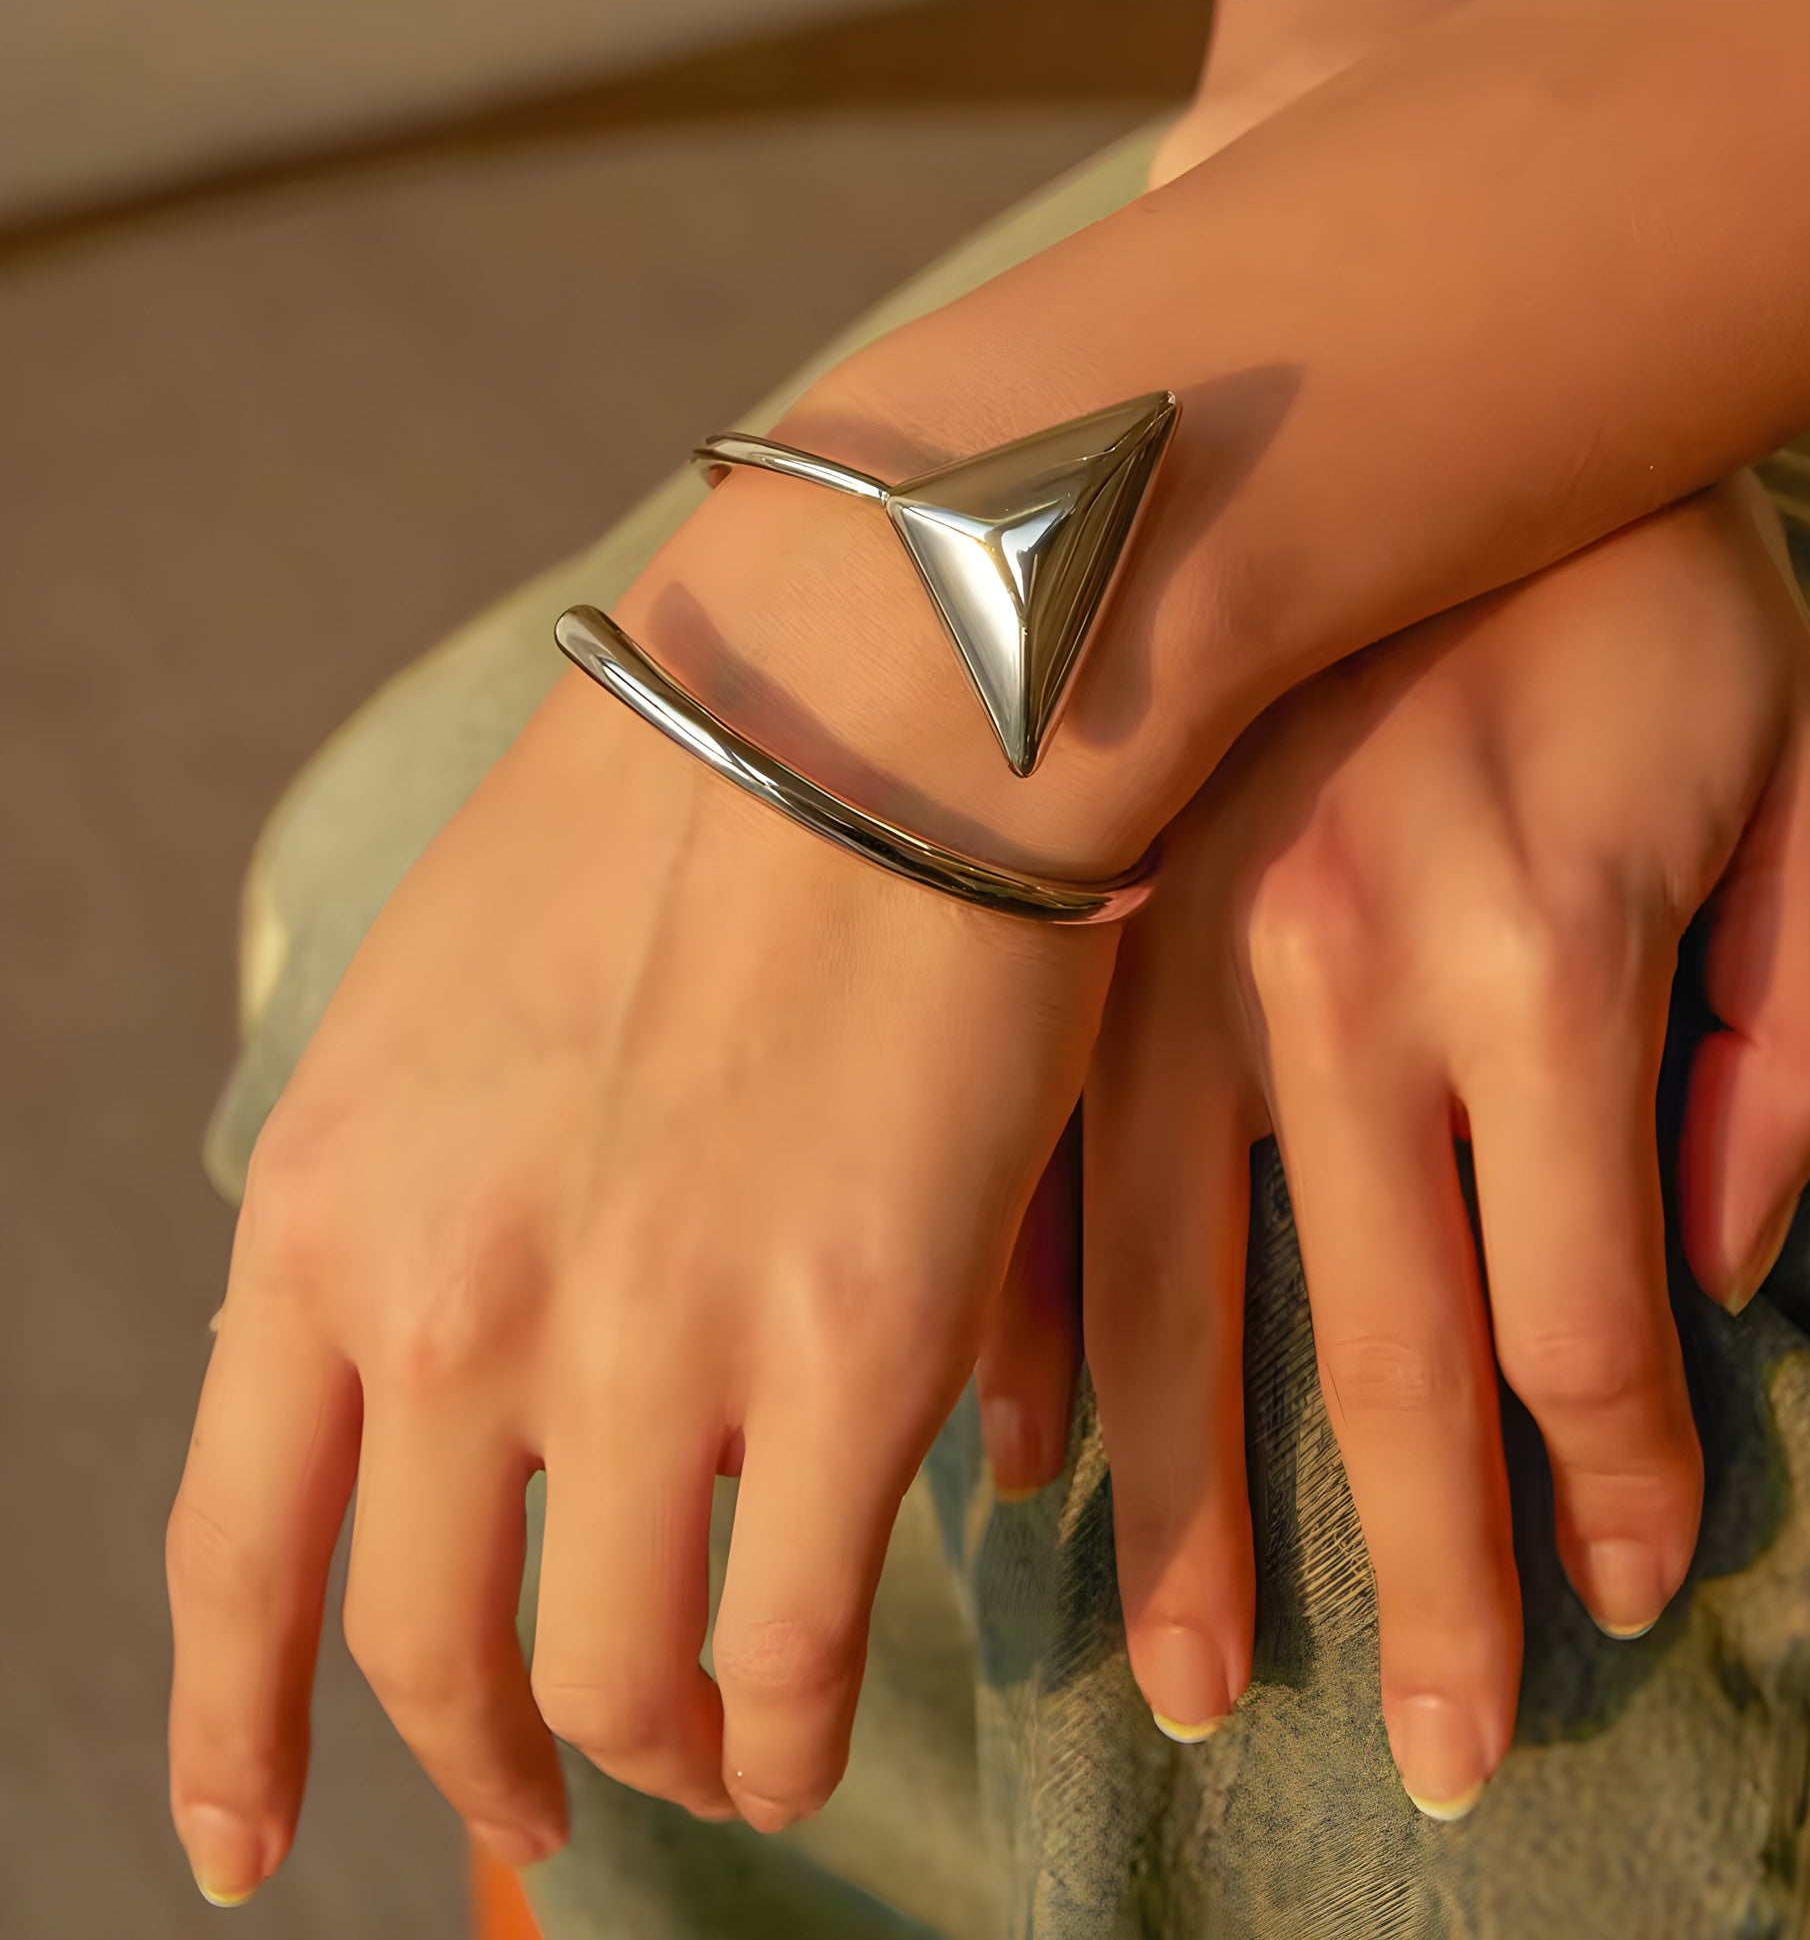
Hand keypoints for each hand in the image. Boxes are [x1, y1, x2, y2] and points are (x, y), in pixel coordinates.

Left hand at [166, 479, 1121, 1902]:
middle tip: (538, 1798)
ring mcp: (647, 1346)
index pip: (231, 1550)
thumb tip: (467, 1374)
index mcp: (328, 1203)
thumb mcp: (449, 1000)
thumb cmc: (690, 812)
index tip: (244, 1844)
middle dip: (481, 1758)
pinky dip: (786, 1730)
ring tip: (713, 1766)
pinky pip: (787, 1647)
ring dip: (654, 1753)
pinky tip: (799, 1737)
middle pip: (423, 1648)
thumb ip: (421, 1202)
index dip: (229, 1729)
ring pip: (614, 1680)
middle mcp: (451, 1306)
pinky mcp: (850, 1355)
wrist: (879, 687)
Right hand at [980, 475, 1809, 1812]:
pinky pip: (1038, 1171)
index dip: (1599, 1484)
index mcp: (1535, 959)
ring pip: (1172, 1296)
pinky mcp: (1069, 937)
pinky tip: (1026, 1449)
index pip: (1578, 1309)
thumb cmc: (1634, 594)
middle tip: (1412, 1755)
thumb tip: (1689, 1264)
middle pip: (1368, 1353)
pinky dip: (1034, 1324)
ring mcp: (1167, 964)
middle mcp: (1331, 989)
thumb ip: (1795, 1041)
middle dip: (1404, 1574)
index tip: (1600, 1613)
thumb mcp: (1804, 785)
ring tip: (1178, 1673)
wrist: (1392, 397)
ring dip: (1183, 1502)